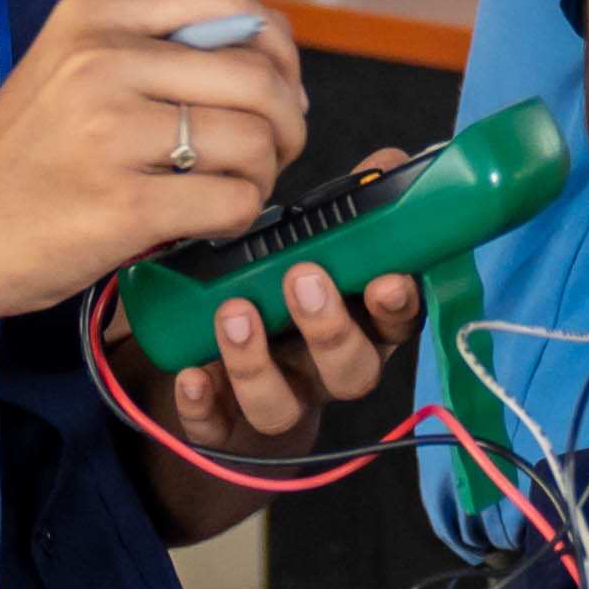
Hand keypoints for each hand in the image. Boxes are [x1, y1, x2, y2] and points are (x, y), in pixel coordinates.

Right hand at [0, 0, 314, 324]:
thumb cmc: (21, 161)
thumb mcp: (68, 71)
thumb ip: (151, 51)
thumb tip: (269, 61)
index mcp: (93, 17)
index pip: (229, 2)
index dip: (276, 45)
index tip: (279, 81)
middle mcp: (102, 63)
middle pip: (257, 75)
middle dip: (290, 118)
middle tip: (278, 147)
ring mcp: (112, 133)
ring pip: (255, 140)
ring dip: (265, 172)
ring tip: (235, 186)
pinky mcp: (124, 205)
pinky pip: (233, 201)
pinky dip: (241, 214)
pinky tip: (211, 219)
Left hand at [163, 163, 427, 453]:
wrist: (226, 379)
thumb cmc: (282, 294)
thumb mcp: (318, 250)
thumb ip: (352, 211)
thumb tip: (390, 158)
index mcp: (361, 326)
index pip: (397, 323)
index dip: (397, 305)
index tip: (386, 279)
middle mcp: (325, 372)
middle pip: (350, 370)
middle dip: (329, 328)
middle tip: (303, 279)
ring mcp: (279, 403)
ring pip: (281, 406)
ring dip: (258, 363)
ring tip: (234, 313)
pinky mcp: (226, 429)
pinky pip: (217, 429)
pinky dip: (204, 405)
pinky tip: (190, 376)